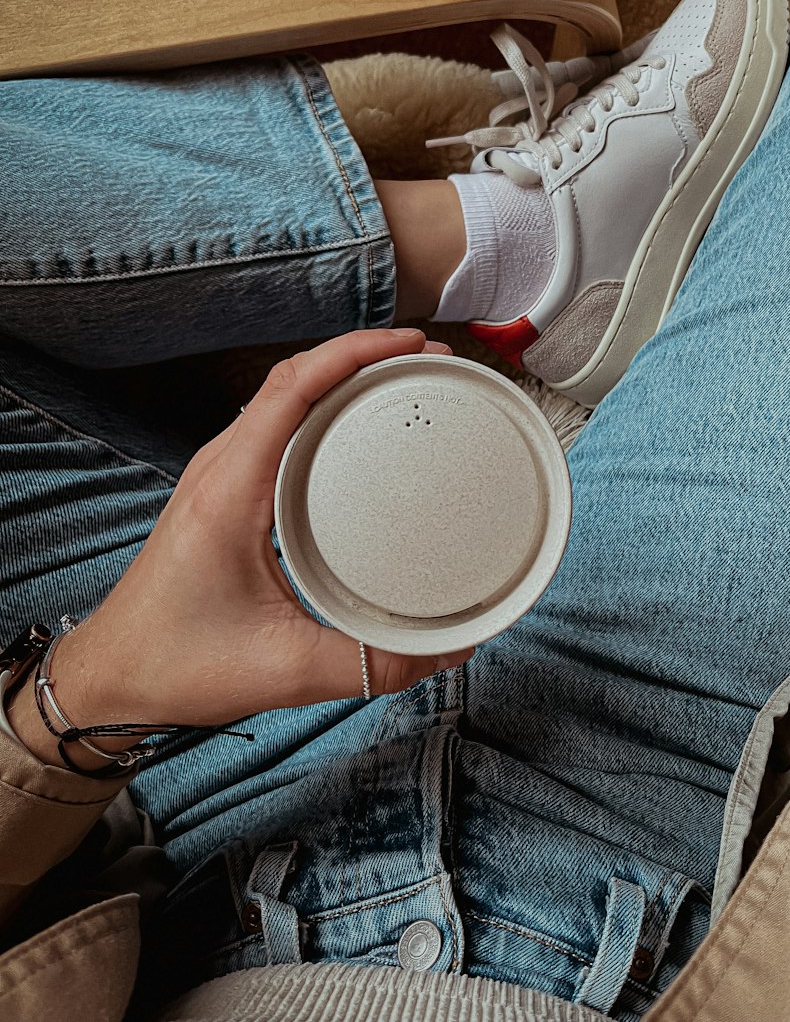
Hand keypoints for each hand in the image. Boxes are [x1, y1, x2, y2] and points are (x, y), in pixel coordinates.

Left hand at [34, 328, 472, 746]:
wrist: (111, 678)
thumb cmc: (175, 664)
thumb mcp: (283, 670)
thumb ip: (369, 663)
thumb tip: (445, 651)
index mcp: (229, 491)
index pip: (291, 388)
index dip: (354, 353)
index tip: (410, 344)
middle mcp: (220, 469)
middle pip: (293, 378)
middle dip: (362, 356)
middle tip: (426, 363)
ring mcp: (219, 476)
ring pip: (283, 397)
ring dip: (341, 378)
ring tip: (402, 381)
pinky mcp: (225, 492)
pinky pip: (277, 427)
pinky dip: (322, 409)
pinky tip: (360, 429)